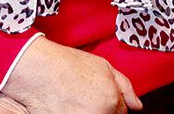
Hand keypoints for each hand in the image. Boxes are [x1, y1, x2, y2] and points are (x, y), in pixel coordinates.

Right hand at [0, 37, 142, 113]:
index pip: (121, 112)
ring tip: (74, 102)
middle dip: (100, 110)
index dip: (110, 102)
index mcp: (111, 100)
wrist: (36, 69)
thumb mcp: (102, 66)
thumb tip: (137, 105)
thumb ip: (125, 86)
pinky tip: (66, 107)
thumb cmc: (66, 65)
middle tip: (84, 97)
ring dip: (87, 113)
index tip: (98, 96)